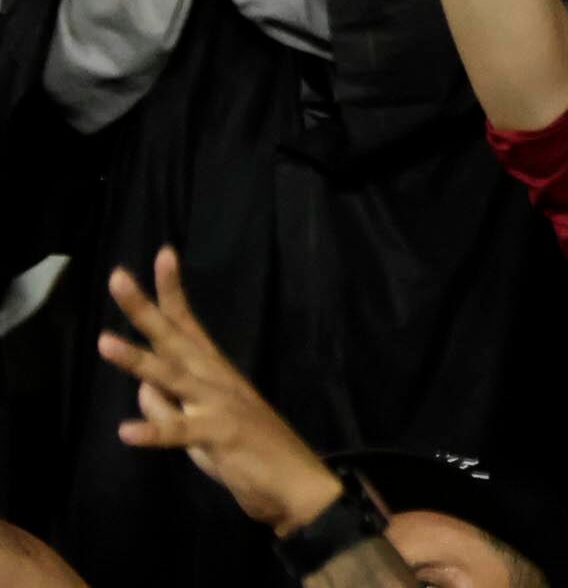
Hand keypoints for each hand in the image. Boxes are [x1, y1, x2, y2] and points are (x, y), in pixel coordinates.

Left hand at [96, 250, 342, 532]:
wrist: (294, 483)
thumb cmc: (249, 453)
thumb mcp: (199, 429)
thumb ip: (170, 405)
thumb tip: (142, 387)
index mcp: (214, 372)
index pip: (188, 325)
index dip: (172, 292)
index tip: (161, 254)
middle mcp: (216, 379)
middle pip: (174, 337)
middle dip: (144, 308)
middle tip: (117, 278)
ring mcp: (219, 404)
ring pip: (172, 375)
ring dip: (137, 359)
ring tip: (104, 343)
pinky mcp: (220, 435)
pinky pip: (181, 431)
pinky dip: (155, 430)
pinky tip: (126, 432)